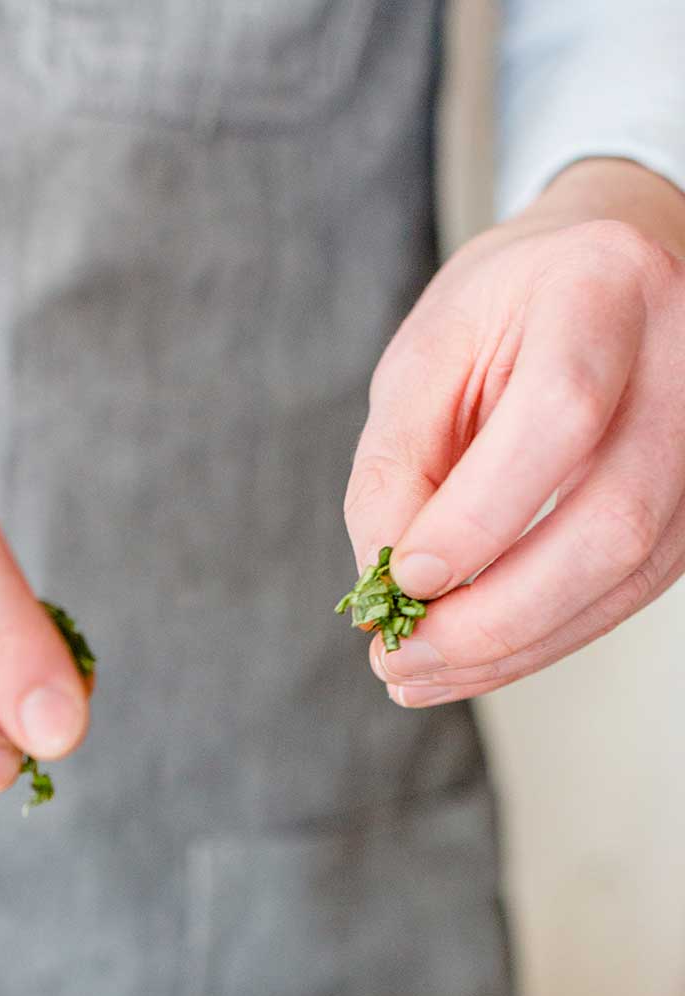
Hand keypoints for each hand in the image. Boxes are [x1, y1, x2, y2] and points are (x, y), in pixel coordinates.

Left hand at [344, 160, 684, 707]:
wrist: (601, 275)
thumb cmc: (507, 309)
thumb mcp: (426, 355)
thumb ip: (396, 463)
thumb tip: (387, 585)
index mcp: (604, 288)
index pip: (560, 414)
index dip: (480, 516)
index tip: (403, 580)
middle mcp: (683, 360)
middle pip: (613, 519)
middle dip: (496, 615)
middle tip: (401, 660)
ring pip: (626, 574)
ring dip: (513, 647)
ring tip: (420, 674)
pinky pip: (627, 594)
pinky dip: (541, 639)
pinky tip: (472, 660)